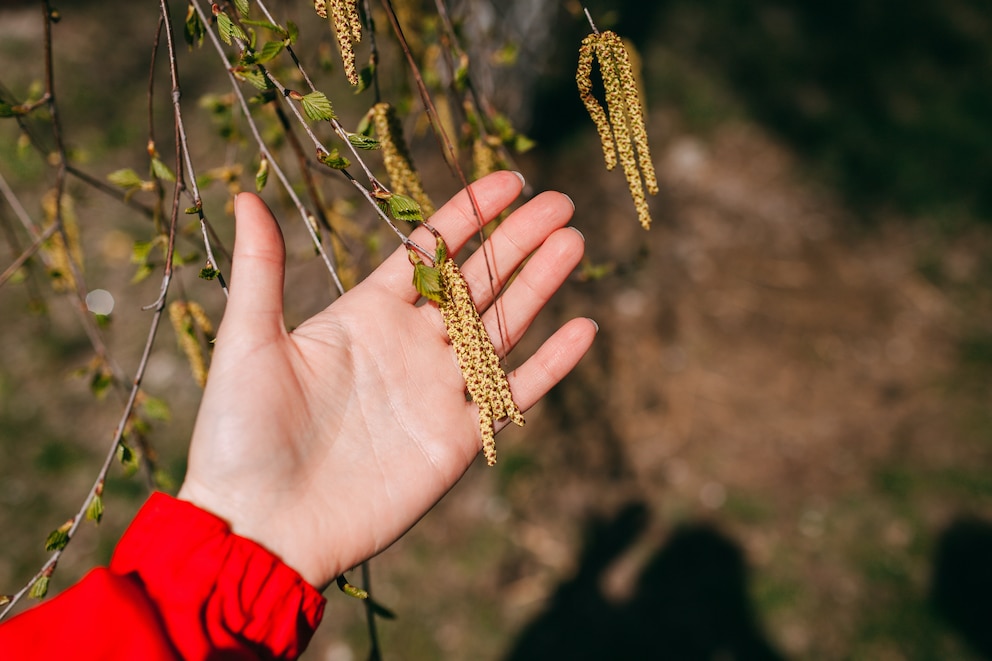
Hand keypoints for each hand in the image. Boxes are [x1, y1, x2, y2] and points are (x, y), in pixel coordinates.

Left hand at [176, 171, 595, 588]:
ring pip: (502, 328)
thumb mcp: (248, 343)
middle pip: (477, 282)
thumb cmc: (240, 436)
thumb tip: (246, 196)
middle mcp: (409, 346)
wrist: (262, 528)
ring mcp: (437, 392)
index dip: (469, 214)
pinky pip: (513, 393)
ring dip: (540, 286)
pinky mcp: (457, 439)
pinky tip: (583, 328)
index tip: (509, 180)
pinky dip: (551, 365)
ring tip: (574, 242)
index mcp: (365, 315)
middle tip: (559, 203)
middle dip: (517, 241)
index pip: (430, 252)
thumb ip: (261, 270)